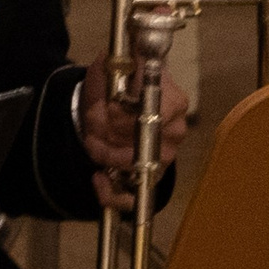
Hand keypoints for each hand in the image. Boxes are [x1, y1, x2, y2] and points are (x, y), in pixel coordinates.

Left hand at [79, 54, 187, 207]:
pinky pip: (134, 197)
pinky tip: (98, 179)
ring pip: (140, 168)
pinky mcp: (152, 178)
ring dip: (108, 157)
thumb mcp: (104, 71)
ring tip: (93, 143)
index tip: (106, 110)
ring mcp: (166, 157)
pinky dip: (111, 193)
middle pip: (147, 143)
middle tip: (92, 129)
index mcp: (172, 100)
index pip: (157, 113)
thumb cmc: (112, 87)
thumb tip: (116, 75)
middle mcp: (176, 131)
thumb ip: (109, 71)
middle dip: (111, 137)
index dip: (126, 115)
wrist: (110, 107)